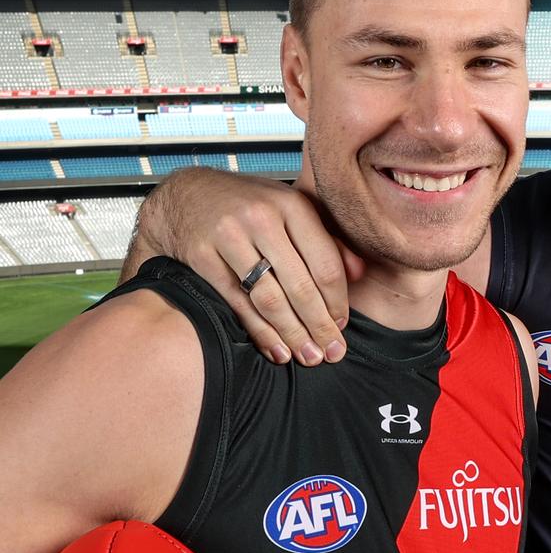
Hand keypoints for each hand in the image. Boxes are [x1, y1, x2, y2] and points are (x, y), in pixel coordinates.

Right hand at [125, 168, 363, 365]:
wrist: (187, 195)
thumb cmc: (251, 205)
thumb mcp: (292, 210)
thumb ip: (327, 239)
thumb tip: (360, 273)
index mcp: (293, 206)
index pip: (326, 264)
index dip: (337, 301)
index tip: (342, 325)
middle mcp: (262, 218)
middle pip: (300, 285)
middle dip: (319, 325)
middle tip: (332, 353)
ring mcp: (229, 237)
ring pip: (269, 298)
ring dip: (292, 334)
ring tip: (308, 357)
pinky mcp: (202, 256)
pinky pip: (237, 303)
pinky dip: (259, 332)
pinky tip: (276, 350)